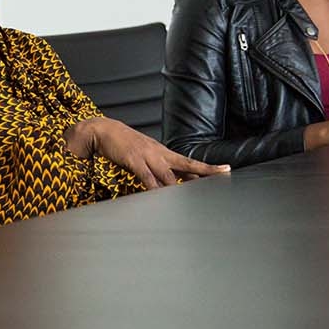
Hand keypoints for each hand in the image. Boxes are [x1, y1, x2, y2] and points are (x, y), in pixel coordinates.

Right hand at [72, 117, 229, 187]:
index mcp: (163, 153)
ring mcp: (147, 156)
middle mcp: (159, 154)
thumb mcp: (145, 155)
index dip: (208, 167)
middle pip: (187, 165)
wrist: (103, 130)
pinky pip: (146, 177)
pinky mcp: (133, 160)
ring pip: (168, 175)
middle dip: (205, 172)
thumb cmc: (124, 145)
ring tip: (193, 198)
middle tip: (222, 175)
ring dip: (180, 187)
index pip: (190, 162)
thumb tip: (171, 184)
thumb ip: (158, 169)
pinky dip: (154, 187)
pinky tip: (160, 196)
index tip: (225, 170)